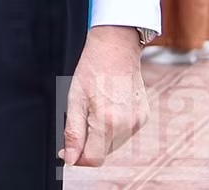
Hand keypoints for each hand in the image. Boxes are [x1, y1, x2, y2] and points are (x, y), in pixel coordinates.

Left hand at [60, 26, 148, 167]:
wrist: (115, 48)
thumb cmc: (91, 70)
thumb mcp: (74, 100)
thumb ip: (73, 133)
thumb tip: (69, 160)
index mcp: (108, 122)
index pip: (93, 159)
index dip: (77, 158)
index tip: (65, 150)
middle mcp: (127, 125)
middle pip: (103, 152)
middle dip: (87, 144)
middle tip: (79, 119)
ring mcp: (138, 122)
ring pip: (113, 144)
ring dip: (100, 136)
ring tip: (94, 109)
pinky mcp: (143, 117)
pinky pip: (124, 133)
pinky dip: (113, 128)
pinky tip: (107, 107)